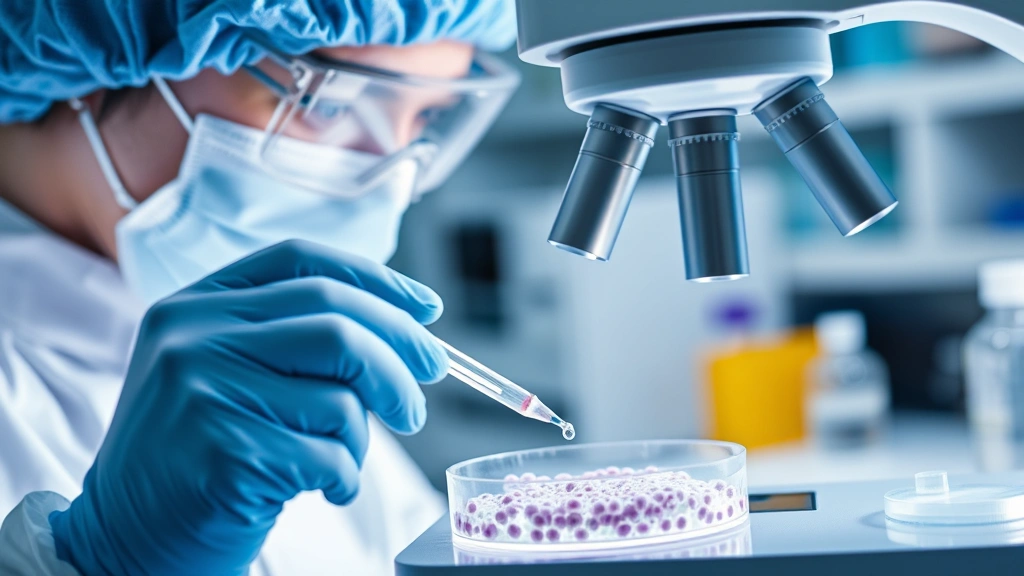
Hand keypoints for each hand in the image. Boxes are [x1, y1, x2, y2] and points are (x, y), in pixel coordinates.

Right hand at [50, 239, 448, 574]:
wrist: (126, 537)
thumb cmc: (200, 454)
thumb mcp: (225, 372)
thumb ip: (291, 338)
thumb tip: (408, 331)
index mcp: (197, 304)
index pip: (304, 263)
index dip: (377, 282)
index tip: (427, 310)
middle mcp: (193, 335)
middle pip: (337, 324)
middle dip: (401, 360)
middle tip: (419, 401)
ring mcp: (202, 391)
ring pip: (340, 396)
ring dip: (362, 437)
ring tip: (341, 460)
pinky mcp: (221, 452)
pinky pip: (327, 455)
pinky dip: (346, 477)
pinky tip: (326, 489)